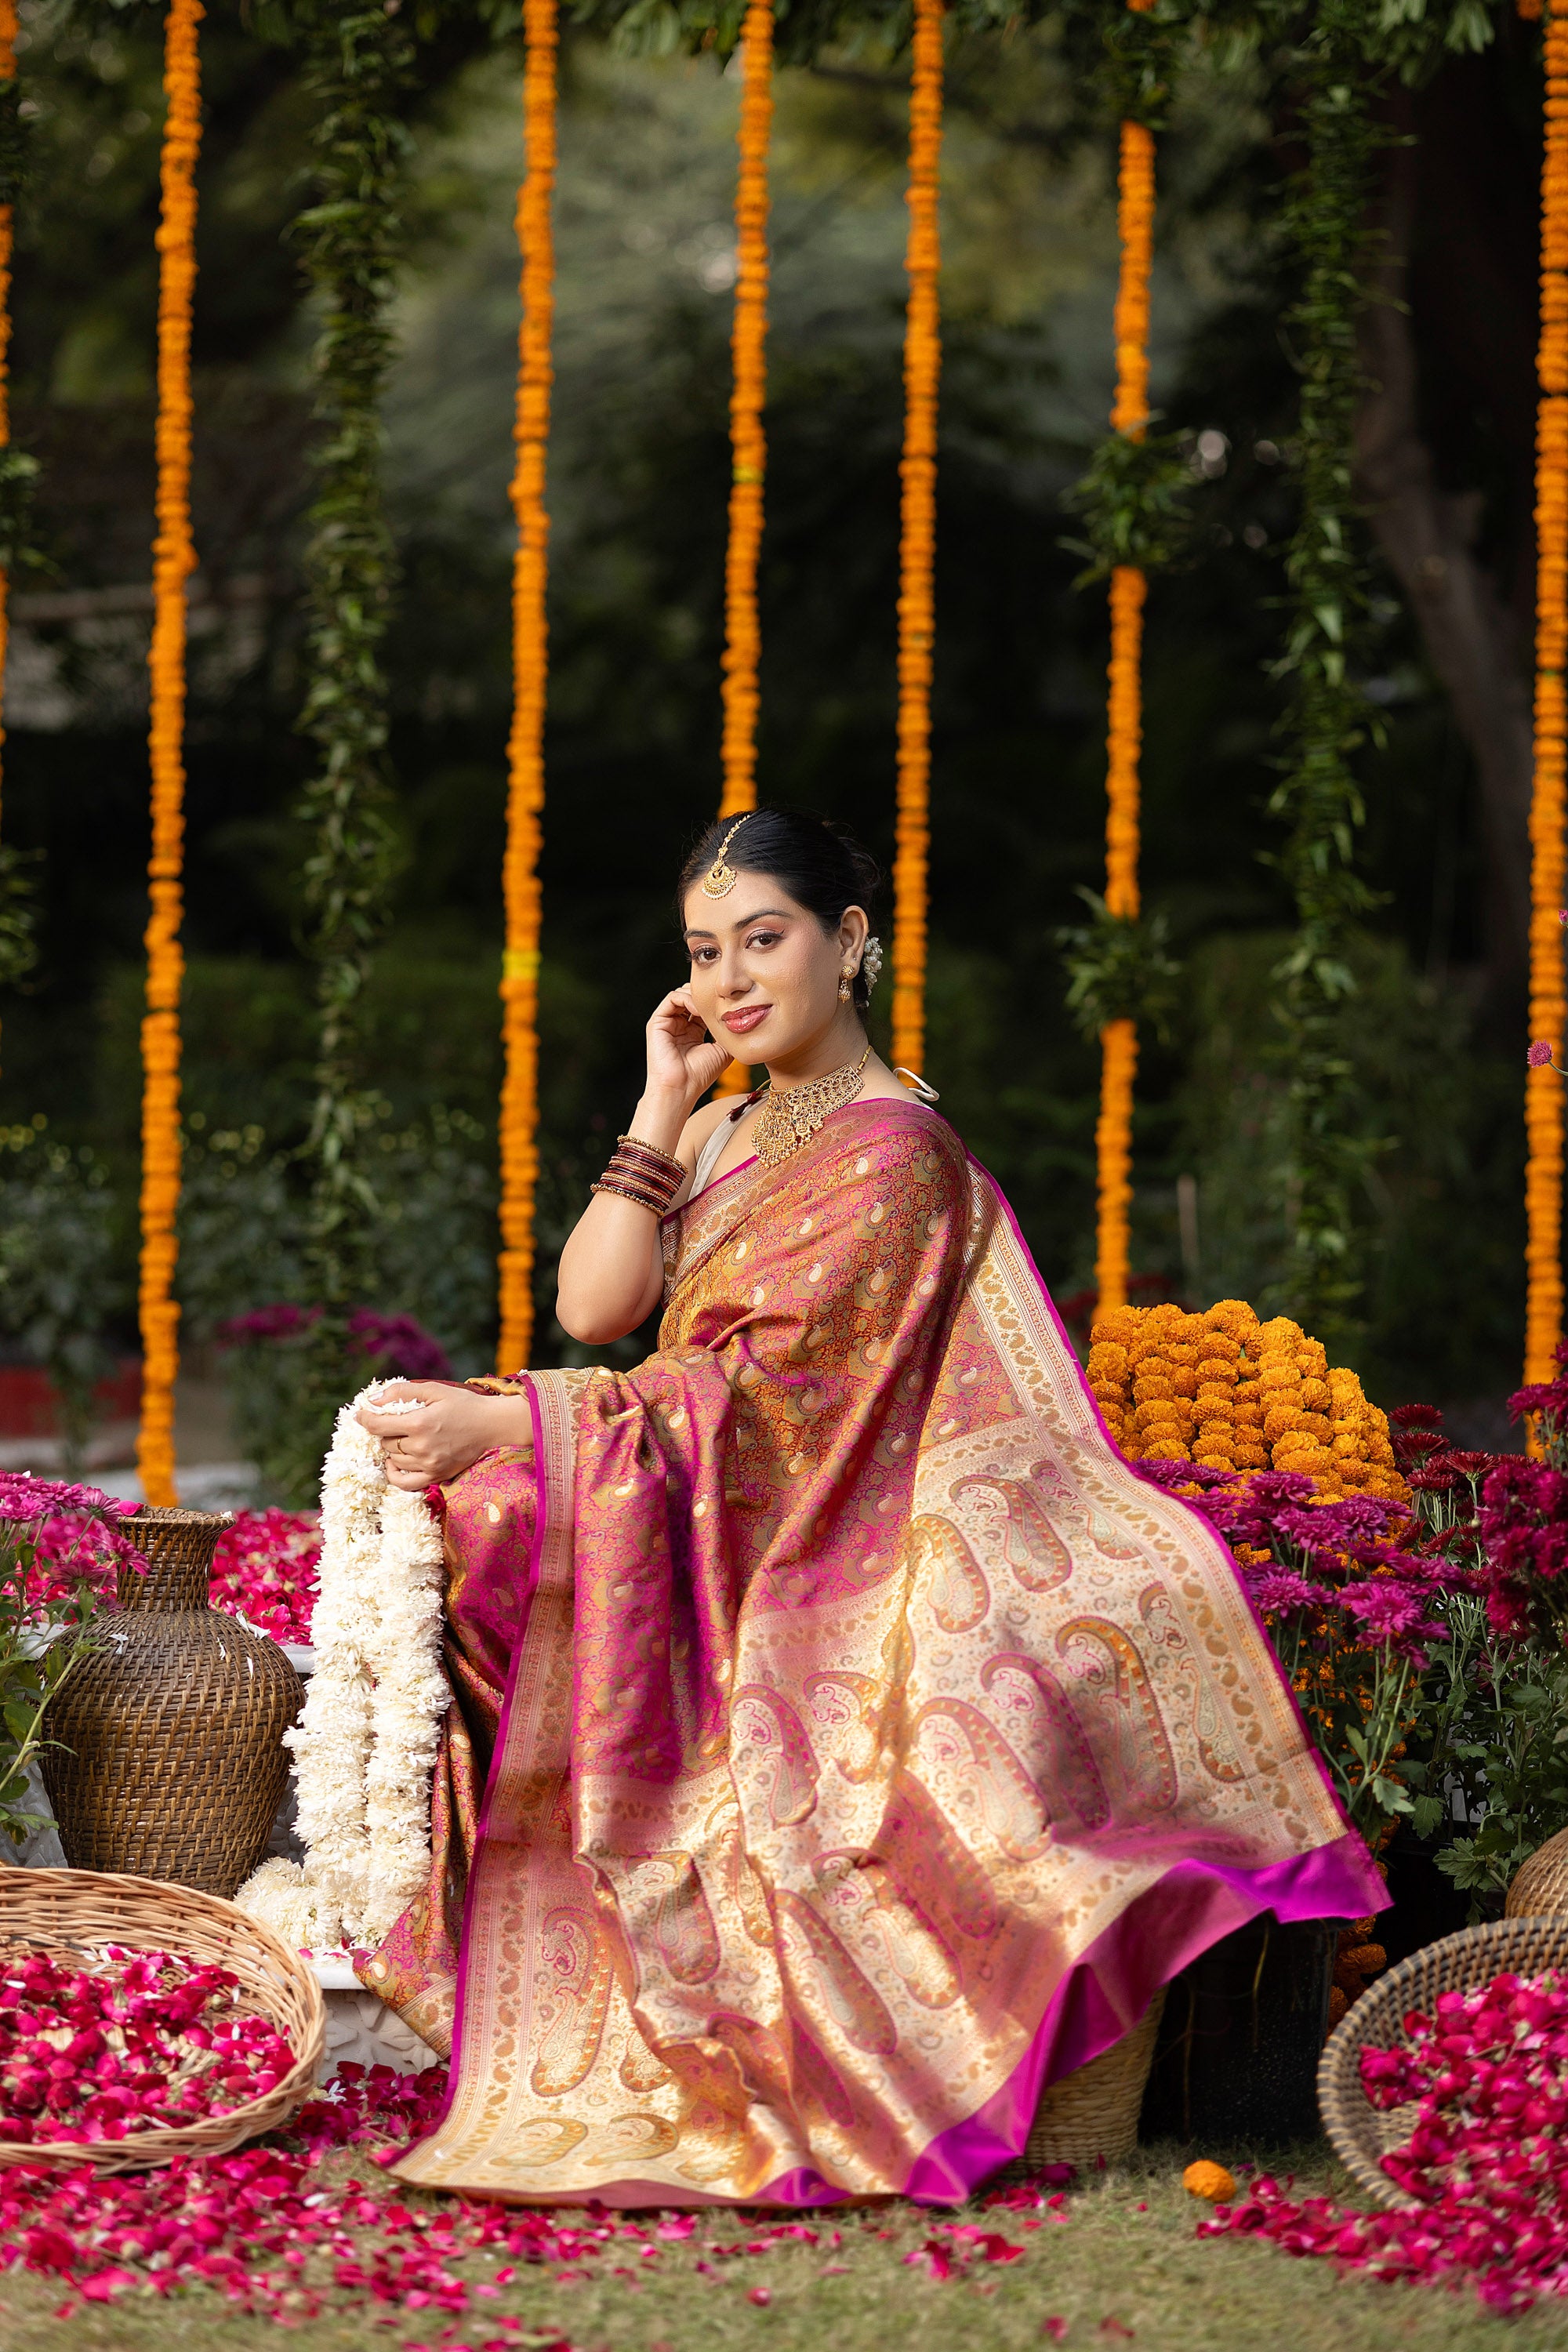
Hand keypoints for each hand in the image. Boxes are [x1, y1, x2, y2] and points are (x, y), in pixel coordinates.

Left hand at [357, 1382, 532, 1491]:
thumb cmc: (464, 1405)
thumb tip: (373, 1400)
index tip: (361, 1414)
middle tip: (395, 1423)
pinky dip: (395, 1473)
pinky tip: (396, 1463)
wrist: (492, 1426)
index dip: (365, 1419)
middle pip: (386, 1443)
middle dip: (385, 1432)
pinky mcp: (437, 1475)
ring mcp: (429, 1464)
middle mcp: (421, 1446)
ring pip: (394, 1460)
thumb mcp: (434, 1390)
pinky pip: (405, 1482)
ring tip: (404, 1438)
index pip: (378, 1425)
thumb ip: (402, 1392)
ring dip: (392, 1449)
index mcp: (419, 1423)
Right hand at [646, 988, 730, 1109]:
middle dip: (707, 995)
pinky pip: (672, 998)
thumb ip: (728, 1031)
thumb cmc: (700, 1075)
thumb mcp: (723, 1050)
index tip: (731, 1003)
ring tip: (710, 1006)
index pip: (704, 1007)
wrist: (680, 1088)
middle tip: (721, 1000)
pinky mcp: (657, 1022)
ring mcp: (667, 1023)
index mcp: (693, 1032)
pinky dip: (687, 998)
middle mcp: (679, 1025)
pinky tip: (699, 1009)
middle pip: (692, 996)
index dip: (716, 1002)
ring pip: (683, 994)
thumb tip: (740, 1015)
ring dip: (698, 996)